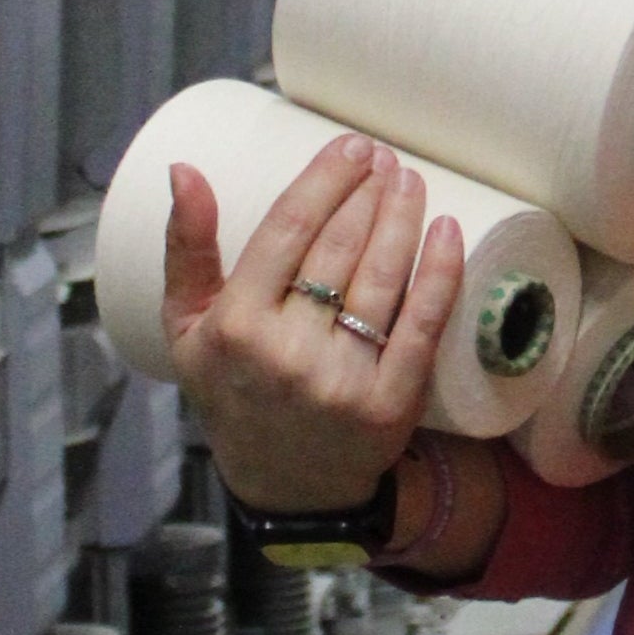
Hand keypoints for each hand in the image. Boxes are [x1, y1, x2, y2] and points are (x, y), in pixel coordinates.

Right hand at [161, 135, 465, 513]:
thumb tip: (185, 169)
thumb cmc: (234, 393)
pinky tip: (448, 232)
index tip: (350, 147)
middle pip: (340, 249)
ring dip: (403, 219)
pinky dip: (439, 274)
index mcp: (235, 326)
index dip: (325, 182)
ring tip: (411, 181)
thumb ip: (185, 249)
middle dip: (368, 193)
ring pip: (382, 279)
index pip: (287, 232)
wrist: (284, 487)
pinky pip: (422, 326)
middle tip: (386, 158)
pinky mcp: (388, 403)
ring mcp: (341, 379)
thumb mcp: (187, 329)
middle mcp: (286, 352)